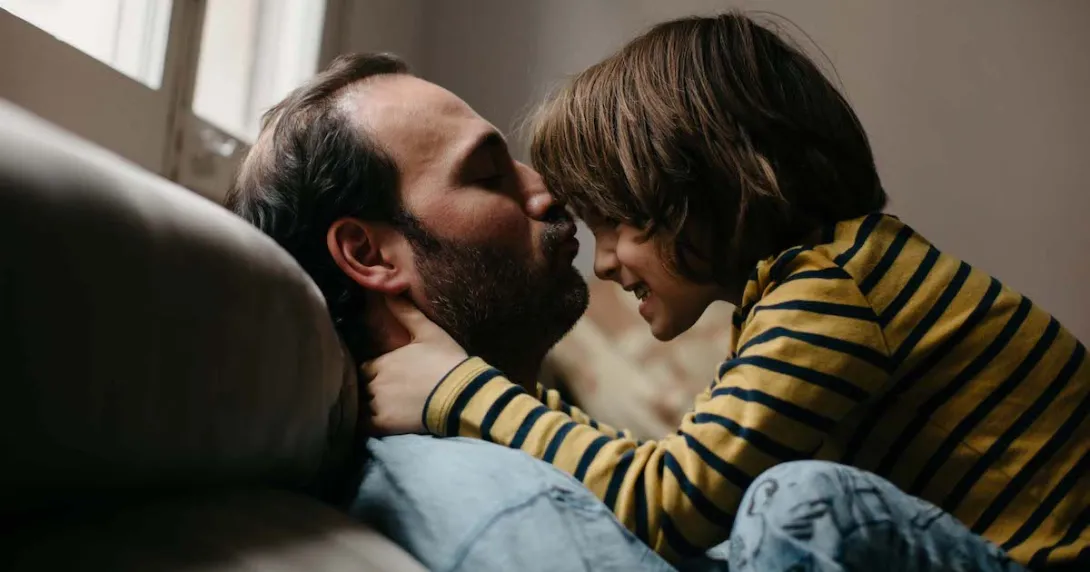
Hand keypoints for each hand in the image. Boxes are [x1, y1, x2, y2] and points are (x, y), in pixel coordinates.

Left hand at [362, 295, 467, 434]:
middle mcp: (375, 381)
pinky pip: (363, 426)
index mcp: (382, 361)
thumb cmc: (447, 361)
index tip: (382, 376)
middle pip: (361, 387)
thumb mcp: (429, 332)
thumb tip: (388, 292)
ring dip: (365, 407)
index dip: (372, 372)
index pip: (365, 368)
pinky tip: (373, 424)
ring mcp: (378, 403)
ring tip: (379, 410)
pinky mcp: (384, 424)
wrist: (462, 393)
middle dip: (368, 389)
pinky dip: (364, 425)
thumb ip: (406, 313)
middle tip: (382, 395)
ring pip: (360, 406)